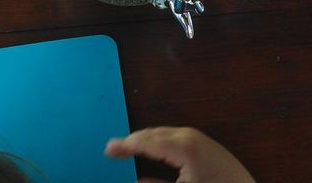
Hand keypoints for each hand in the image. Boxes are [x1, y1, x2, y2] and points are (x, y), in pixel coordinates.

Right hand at [105, 127, 254, 182]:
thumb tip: (135, 182)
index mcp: (183, 147)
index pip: (146, 141)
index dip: (125, 145)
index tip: (107, 149)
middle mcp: (189, 136)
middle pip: (153, 133)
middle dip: (132, 141)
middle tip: (112, 150)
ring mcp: (198, 138)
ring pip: (163, 134)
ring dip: (144, 141)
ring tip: (127, 150)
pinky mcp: (204, 144)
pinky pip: (173, 138)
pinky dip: (157, 143)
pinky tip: (150, 152)